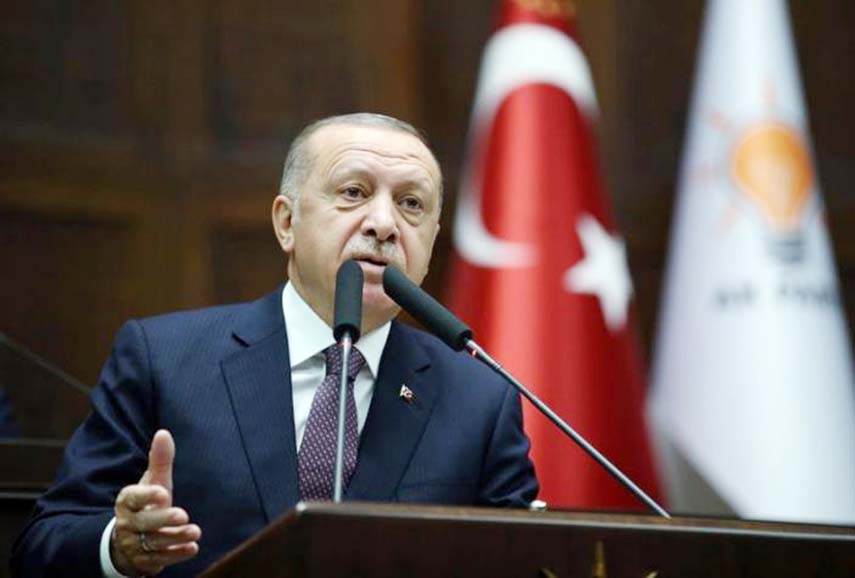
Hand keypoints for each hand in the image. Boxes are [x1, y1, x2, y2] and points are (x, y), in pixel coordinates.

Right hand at [111, 430, 201, 575]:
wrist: (128, 540)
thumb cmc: (145, 504)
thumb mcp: (152, 482)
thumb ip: (159, 461)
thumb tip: (164, 432)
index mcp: (127, 501)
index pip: (132, 498)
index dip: (146, 496)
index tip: (163, 492)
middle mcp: (128, 523)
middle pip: (144, 523)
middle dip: (163, 519)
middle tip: (182, 514)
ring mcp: (135, 544)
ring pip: (154, 543)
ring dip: (175, 538)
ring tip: (195, 531)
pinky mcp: (145, 561)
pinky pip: (160, 560)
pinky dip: (176, 555)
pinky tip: (192, 548)